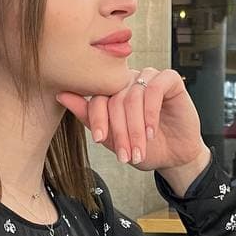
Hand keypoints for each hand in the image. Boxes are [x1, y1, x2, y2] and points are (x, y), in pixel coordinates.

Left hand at [57, 67, 207, 175]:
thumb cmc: (145, 147)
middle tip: (124, 154)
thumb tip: (60, 95)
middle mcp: (129, 81)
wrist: (175, 157)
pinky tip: (151, 131)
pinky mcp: (170, 80)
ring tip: (139, 148)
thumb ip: (89, 117)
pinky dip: (150, 112)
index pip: (97, 98)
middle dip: (119, 131)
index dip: (97, 119)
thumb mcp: (113, 139)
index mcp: (113, 92)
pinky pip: (154, 88)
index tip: (98, 140)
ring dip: (135, 128)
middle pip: (115, 100)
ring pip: (133, 96)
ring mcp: (149, 78)